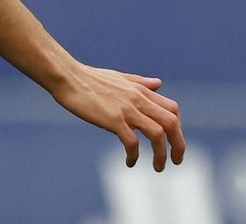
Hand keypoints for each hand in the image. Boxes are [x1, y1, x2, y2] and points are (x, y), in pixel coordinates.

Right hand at [51, 63, 185, 171]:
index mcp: (141, 90)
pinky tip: (130, 162)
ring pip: (157, 134)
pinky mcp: (112, 119)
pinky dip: (134, 155)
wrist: (67, 77)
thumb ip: (141, 82)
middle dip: (178, 145)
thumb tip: (159, 83)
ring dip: (161, 154)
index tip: (172, 142)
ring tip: (158, 167)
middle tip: (176, 161)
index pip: (172, 109)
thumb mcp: (119, 77)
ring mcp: (126, 109)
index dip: (178, 128)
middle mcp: (138, 99)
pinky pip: (132, 142)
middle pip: (172, 123)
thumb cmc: (89, 77)